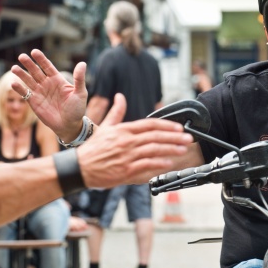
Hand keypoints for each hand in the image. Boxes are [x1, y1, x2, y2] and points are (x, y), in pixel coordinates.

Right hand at [11, 50, 87, 141]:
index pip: (47, 66)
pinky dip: (19, 89)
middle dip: (29, 64)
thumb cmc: (77, 109)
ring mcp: (40, 93)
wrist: (70, 125)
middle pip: (36, 71)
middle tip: (22, 56)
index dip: (41, 59)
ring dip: (21, 74)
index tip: (34, 52)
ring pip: (28, 80)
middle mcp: (47, 84)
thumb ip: (79, 78)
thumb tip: (82, 63)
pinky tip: (14, 83)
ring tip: (14, 68)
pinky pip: (25, 94)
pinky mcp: (34, 102)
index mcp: (57, 79)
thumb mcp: (80, 93)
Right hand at [77, 94, 192, 187]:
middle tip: (187, 137)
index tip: (179, 127)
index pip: (150, 124)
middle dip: (175, 137)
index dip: (167, 125)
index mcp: (123, 130)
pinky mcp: (126, 171)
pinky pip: (147, 166)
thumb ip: (116, 112)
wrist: (80, 168)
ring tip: (183, 149)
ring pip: (154, 150)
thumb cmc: (93, 149)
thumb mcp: (105, 127)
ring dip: (171, 149)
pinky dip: (160, 164)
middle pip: (156, 137)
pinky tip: (169, 163)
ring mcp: (127, 156)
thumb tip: (120, 97)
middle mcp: (127, 142)